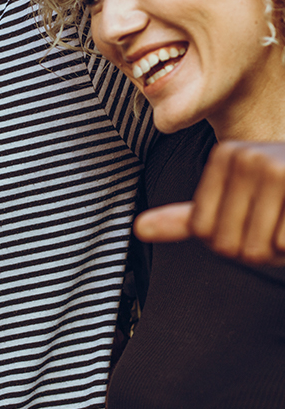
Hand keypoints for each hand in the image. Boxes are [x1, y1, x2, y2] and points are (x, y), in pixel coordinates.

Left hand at [134, 141, 284, 265]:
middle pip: (227, 243)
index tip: (256, 217)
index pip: (202, 230)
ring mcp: (278, 168)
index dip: (231, 240)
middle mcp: (246, 155)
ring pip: (258, 250)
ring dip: (278, 253)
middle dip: (257, 250)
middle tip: (278, 224)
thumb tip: (137, 229)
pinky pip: (283, 247)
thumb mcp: (234, 202)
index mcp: (224, 155)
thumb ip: (185, 219)